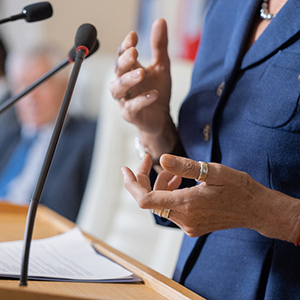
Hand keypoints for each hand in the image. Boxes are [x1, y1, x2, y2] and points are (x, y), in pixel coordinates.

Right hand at [110, 19, 177, 156]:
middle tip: (134, 52)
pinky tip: (154, 94)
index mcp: (129, 71)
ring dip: (127, 80)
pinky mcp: (130, 114)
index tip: (134, 36)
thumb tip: (160, 21)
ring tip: (141, 73)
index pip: (122, 55)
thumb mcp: (161, 67)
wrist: (160, 118)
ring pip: (117, 89)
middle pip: (117, 70)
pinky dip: (141, 100)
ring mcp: (124, 100)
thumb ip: (159, 47)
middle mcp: (124, 84)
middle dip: (123, 61)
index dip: (126, 46)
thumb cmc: (157, 91)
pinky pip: (132, 107)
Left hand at [121, 154, 299, 242]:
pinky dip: (169, 194)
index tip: (126, 168)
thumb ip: (185, 167)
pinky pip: (171, 209)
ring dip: (159, 185)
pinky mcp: (192, 226)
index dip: (132, 184)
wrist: (256, 209)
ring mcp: (188, 225)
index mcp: (187, 204)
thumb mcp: (214, 171)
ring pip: (160, 204)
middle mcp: (184, 219)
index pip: (145, 199)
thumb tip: (162, 159)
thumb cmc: (238, 188)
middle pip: (150, 200)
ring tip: (173, 172)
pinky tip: (179, 183)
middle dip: (145, 179)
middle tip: (148, 159)